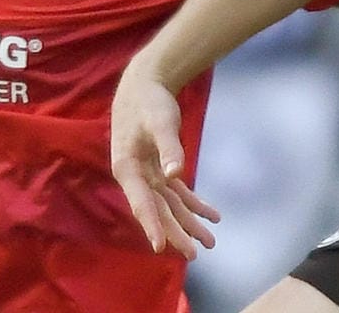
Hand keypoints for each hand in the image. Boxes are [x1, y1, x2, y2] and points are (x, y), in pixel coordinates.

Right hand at [109, 69, 219, 258]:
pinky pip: (176, 193)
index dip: (152, 225)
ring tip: (210, 241)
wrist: (143, 85)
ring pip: (169, 205)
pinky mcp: (159, 169)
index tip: (161, 247)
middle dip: (176, 232)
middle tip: (194, 253)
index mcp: (127, 168)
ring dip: (188, 222)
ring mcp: (147, 175)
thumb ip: (169, 148)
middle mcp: (135, 177)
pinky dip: (192, 203)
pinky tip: (211, 215)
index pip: (141, 203)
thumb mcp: (160, 122)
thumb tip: (176, 175)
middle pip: (157, 210)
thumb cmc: (149, 103)